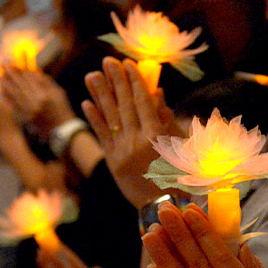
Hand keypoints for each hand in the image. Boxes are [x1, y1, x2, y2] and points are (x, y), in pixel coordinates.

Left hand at [2, 67, 74, 136]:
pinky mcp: (25, 118)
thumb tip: (33, 70)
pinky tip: (2, 90)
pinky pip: (13, 105)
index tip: (13, 61)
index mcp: (44, 95)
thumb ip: (46, 81)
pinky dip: (7, 96)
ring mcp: (28, 111)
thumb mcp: (59, 93)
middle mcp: (35, 103)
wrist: (63, 131)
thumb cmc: (63, 110)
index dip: (21, 68)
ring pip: (14, 94)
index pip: (30, 78)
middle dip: (10, 73)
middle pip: (20, 84)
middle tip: (2, 63)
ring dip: (5, 84)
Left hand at [82, 57, 181, 207]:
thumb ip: (167, 119)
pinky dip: (94, 119)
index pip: (142, 101)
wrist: (164, 206)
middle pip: (124, 105)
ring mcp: (122, 151)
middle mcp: (136, 141)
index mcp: (156, 136)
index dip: (134, 81)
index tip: (127, 63)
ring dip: (100, 94)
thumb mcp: (181, 145)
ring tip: (92, 75)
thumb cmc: (180, 174)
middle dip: (116, 81)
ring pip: (110, 117)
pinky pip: (102, 136)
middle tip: (107, 61)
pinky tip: (86, 103)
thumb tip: (157, 94)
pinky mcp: (112, 160)